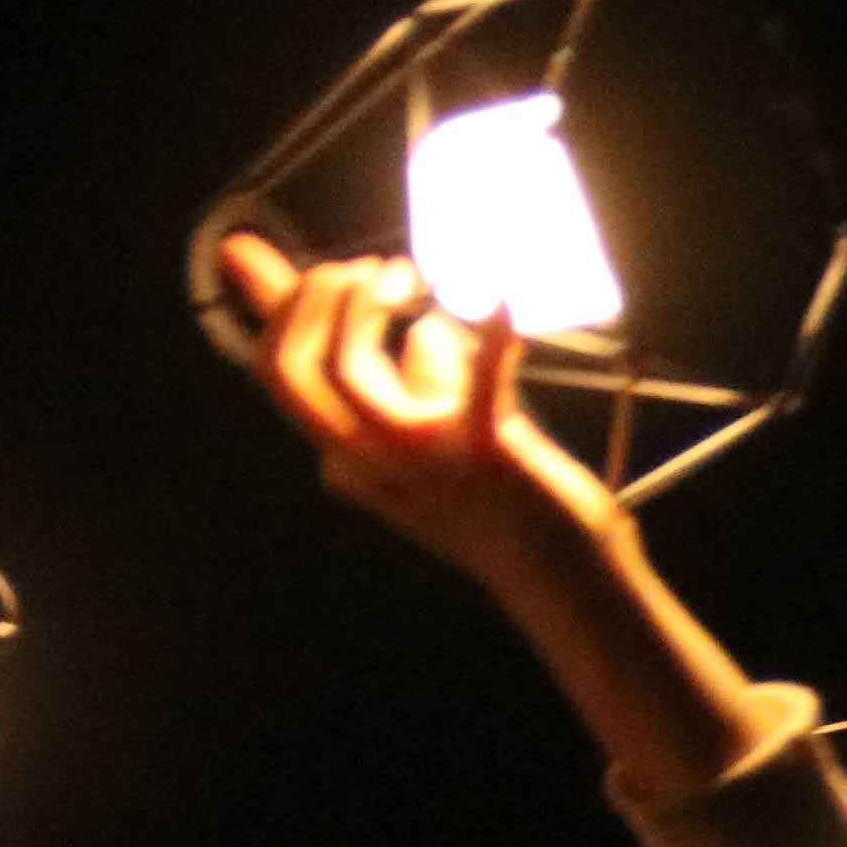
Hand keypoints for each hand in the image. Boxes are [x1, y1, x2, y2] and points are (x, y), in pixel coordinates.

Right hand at [215, 233, 618, 587]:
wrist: (565, 578)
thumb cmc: (507, 498)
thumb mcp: (441, 437)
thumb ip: (416, 382)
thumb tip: (408, 327)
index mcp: (349, 456)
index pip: (281, 372)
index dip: (289, 306)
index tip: (341, 270)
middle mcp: (371, 462)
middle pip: (288, 372)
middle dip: (308, 300)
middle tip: (369, 269)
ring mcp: (425, 461)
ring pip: (347, 373)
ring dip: (363, 306)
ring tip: (410, 277)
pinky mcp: (489, 455)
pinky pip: (478, 383)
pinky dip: (491, 336)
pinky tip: (504, 303)